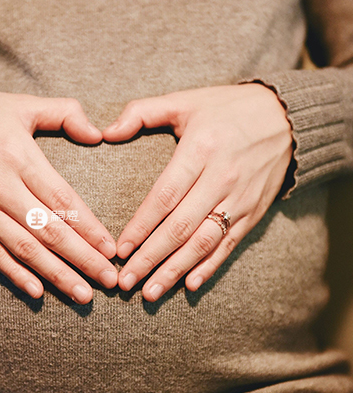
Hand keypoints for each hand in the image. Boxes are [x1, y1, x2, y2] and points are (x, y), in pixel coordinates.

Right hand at [0, 91, 117, 303]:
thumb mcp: (20, 104)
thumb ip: (64, 112)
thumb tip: (98, 134)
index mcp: (18, 156)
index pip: (62, 199)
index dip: (89, 228)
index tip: (111, 249)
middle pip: (49, 231)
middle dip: (83, 259)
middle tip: (109, 281)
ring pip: (25, 249)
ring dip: (56, 275)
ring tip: (84, 295)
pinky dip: (15, 275)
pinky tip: (38, 292)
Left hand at [103, 83, 292, 300]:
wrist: (287, 117)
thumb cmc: (226, 109)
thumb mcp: (184, 100)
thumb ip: (141, 113)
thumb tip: (104, 132)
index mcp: (200, 150)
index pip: (165, 196)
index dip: (141, 226)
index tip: (119, 249)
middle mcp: (222, 178)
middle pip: (181, 227)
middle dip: (150, 258)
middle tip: (126, 281)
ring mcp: (240, 198)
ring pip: (204, 242)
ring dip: (175, 270)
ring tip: (150, 292)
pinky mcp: (254, 212)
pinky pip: (229, 244)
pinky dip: (210, 267)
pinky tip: (189, 285)